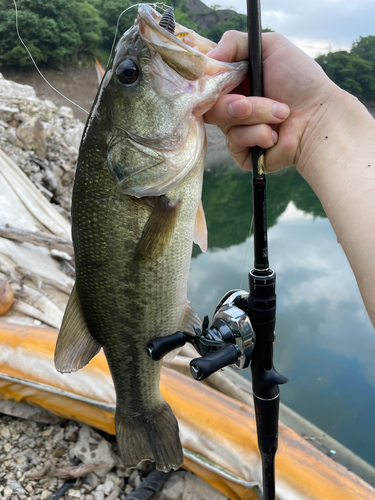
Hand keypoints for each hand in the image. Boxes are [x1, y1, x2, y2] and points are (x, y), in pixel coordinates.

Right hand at [205, 31, 338, 173]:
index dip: (209, 82)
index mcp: (235, 81)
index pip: (205, 82)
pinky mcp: (243, 153)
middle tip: (250, 103)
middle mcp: (232, 106)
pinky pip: (234, 144)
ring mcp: (237, 130)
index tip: (219, 79)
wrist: (320, 117)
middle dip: (233, 103)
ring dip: (254, 116)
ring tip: (280, 114)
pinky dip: (257, 135)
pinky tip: (275, 134)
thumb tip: (207, 59)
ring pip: (224, 124)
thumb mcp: (271, 46)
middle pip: (209, 106)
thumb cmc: (300, 80)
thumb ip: (234, 42)